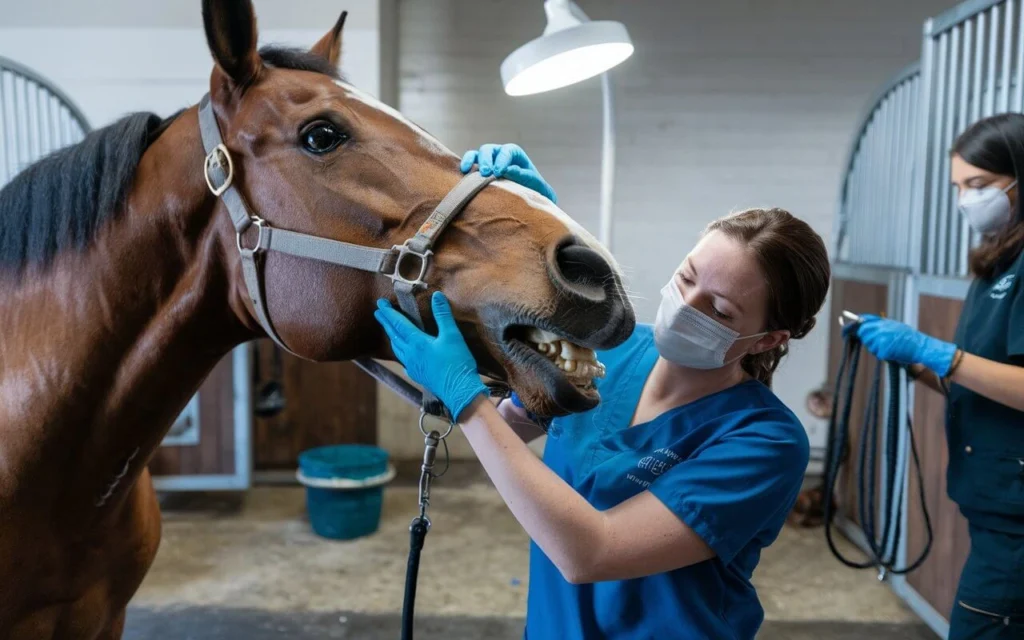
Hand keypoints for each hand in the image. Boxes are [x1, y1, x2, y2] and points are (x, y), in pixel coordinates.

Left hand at [374, 292, 486, 420]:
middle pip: (394, 336)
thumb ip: (443, 315)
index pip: (398, 324)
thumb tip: (436, 296)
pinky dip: (401, 353)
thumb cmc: (457, 362)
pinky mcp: (418, 375)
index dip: (389, 313)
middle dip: (386, 323)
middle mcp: (411, 354)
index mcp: (417, 342)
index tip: (380, 304)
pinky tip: (404, 356)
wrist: (459, 391)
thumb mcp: (452, 335)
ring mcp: (413, 366)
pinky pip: (404, 361)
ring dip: (392, 337)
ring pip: (398, 349)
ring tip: (389, 331)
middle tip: (378, 313)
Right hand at [460, 143, 557, 202]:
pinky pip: (470, 164)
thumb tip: (507, 170)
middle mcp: (499, 154)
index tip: (499, 172)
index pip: (506, 151)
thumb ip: (521, 175)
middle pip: (489, 150)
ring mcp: (488, 161)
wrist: (528, 197)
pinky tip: (463, 173)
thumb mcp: (532, 182)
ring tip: (468, 170)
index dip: (502, 160)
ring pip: (476, 154)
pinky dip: (465, 166)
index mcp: (513, 153)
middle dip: (486, 160)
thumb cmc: (532, 187)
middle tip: (486, 173)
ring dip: (471, 160)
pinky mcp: (478, 170)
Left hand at [846, 314, 957, 375]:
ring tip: (891, 347)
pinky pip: (878, 354)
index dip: (855, 326)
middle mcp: (882, 329)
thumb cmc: (910, 338)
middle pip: (864, 334)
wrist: (922, 347)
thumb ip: (881, 325)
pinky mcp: (884, 350)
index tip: (846, 331)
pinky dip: (885, 355)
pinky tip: (894, 353)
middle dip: (867, 339)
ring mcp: (882, 340)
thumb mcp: (895, 326)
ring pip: (870, 346)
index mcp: (884, 322)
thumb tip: (862, 322)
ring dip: (877, 349)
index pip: (864, 321)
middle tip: (879, 343)